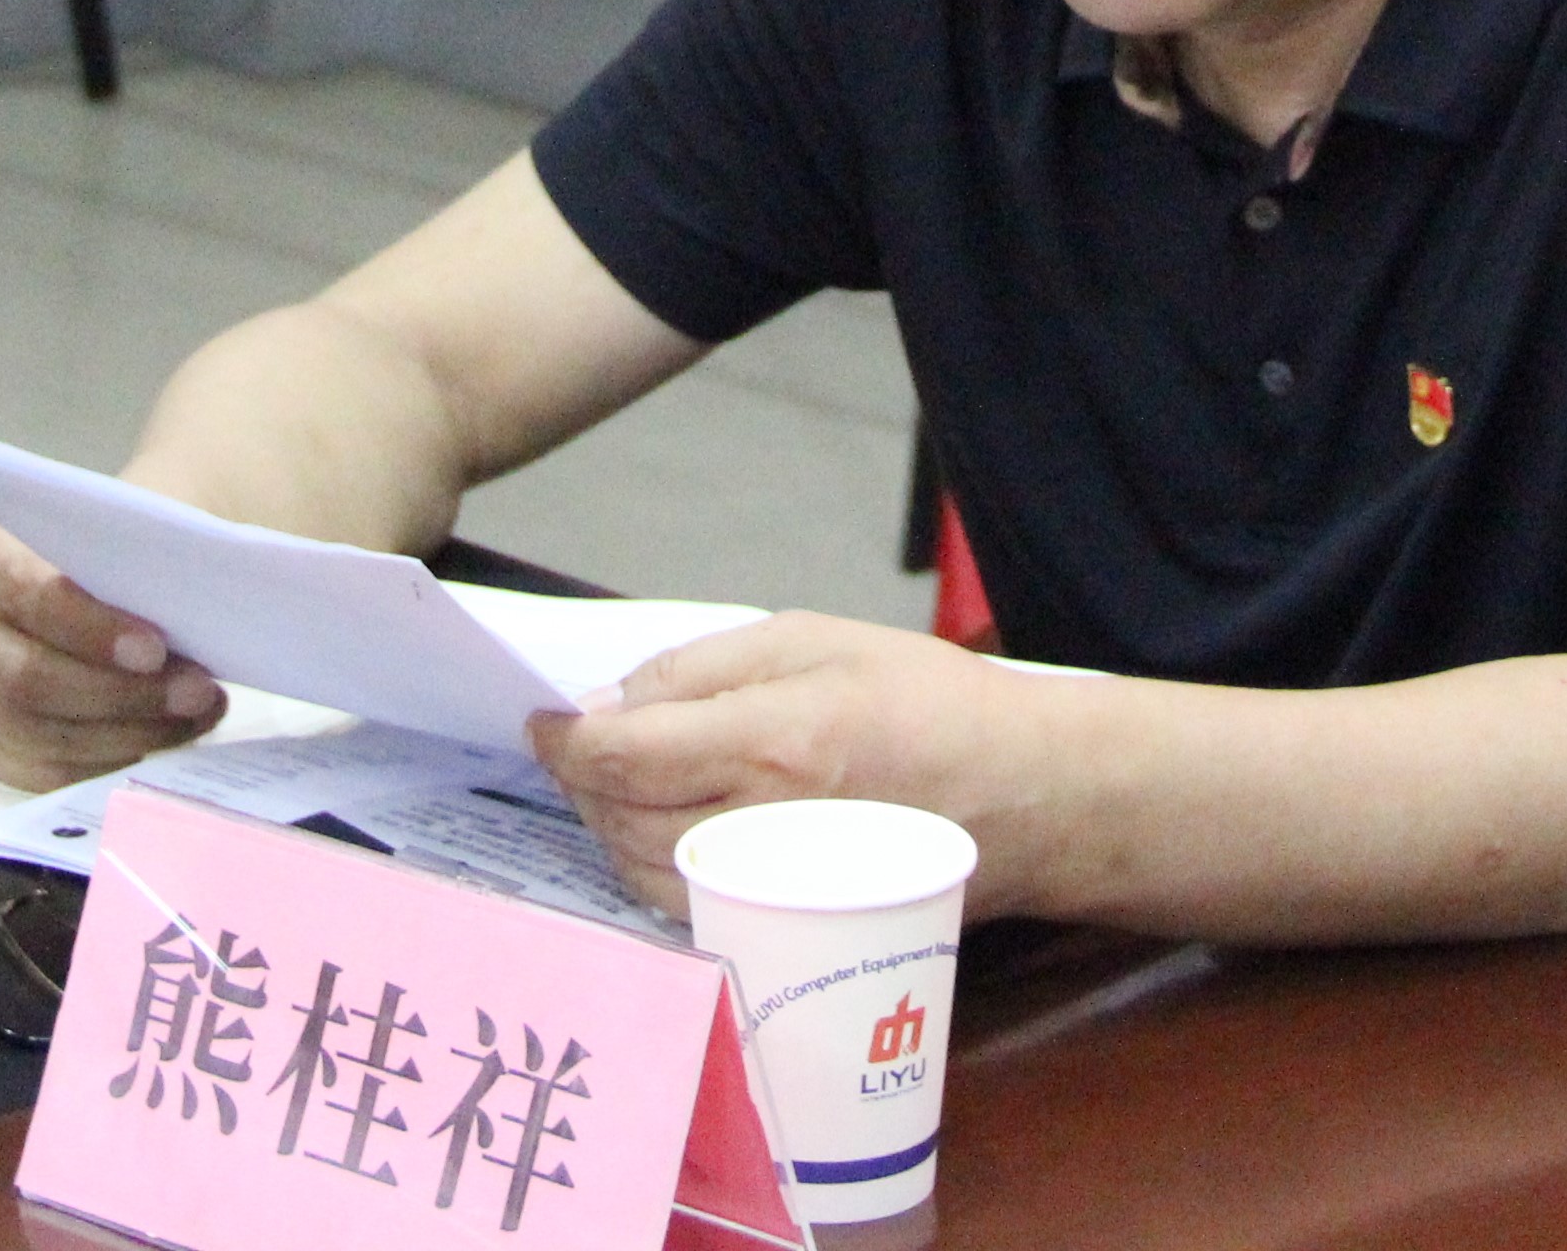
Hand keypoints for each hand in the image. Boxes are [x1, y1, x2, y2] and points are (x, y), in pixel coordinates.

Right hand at [0, 506, 222, 793]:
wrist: (101, 556)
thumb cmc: (120, 534)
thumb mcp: (135, 516)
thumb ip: (153, 542)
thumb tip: (211, 586)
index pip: (19, 587)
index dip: (87, 626)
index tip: (158, 647)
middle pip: (21, 674)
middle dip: (116, 693)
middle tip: (197, 691)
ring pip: (28, 729)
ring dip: (121, 732)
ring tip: (193, 714)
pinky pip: (32, 768)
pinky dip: (101, 763)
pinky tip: (159, 741)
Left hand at [529, 613, 1037, 920]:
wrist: (1022, 796)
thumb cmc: (925, 702)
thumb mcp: (814, 640)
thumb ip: (702, 668)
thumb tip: (611, 705)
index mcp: (773, 742)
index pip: (622, 754)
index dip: (564, 739)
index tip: (543, 719)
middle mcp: (763, 828)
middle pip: (617, 817)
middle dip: (581, 779)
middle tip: (582, 741)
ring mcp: (772, 890)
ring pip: (639, 871)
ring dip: (607, 825)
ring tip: (619, 780)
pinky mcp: (785, 926)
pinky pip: (680, 907)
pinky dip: (647, 865)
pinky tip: (660, 826)